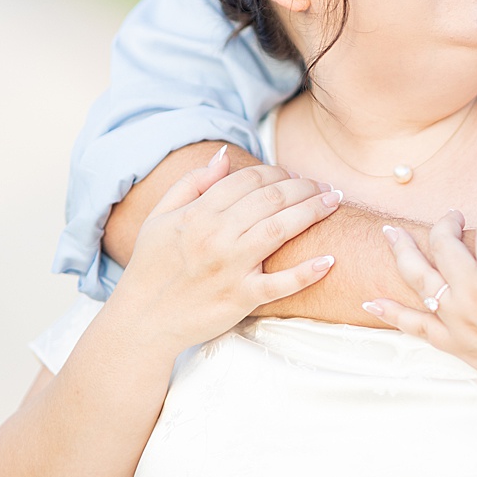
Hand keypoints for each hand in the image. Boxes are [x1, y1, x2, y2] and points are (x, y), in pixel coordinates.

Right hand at [109, 147, 341, 352]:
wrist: (141, 322)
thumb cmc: (151, 267)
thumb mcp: (159, 219)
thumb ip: (191, 183)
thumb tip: (224, 155)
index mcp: (196, 215)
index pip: (249, 180)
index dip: (277, 172)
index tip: (295, 176)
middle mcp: (215, 237)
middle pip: (271, 198)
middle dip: (304, 187)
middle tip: (323, 187)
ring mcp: (230, 268)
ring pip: (280, 229)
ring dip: (313, 211)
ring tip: (334, 203)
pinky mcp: (241, 298)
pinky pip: (280, 284)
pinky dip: (306, 272)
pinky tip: (329, 260)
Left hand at [365, 213, 476, 400]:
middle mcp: (471, 291)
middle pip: (444, 243)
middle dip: (448, 222)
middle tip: (455, 215)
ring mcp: (458, 320)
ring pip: (418, 277)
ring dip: (402, 251)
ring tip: (389, 235)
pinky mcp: (456, 346)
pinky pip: (414, 327)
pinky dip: (390, 314)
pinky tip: (371, 303)